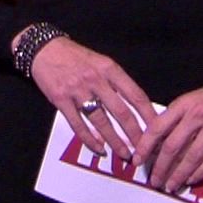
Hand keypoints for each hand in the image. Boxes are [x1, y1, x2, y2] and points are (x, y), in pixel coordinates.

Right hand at [23, 35, 155, 161]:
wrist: (44, 49)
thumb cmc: (75, 56)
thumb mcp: (101, 62)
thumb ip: (116, 82)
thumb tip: (136, 106)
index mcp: (109, 69)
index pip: (136, 95)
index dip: (149, 115)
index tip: (159, 129)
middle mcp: (95, 79)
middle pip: (121, 112)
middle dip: (135, 134)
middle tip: (145, 150)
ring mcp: (77, 90)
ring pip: (101, 121)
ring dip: (114, 140)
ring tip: (124, 153)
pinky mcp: (61, 100)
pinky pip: (78, 124)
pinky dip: (89, 139)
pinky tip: (99, 148)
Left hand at [134, 69, 202, 191]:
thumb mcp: (192, 99)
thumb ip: (176, 118)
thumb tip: (158, 141)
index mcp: (183, 105)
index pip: (158, 128)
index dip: (145, 146)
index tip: (137, 160)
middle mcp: (196, 115)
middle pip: (172, 146)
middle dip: (160, 167)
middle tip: (154, 180)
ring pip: (192, 156)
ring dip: (179, 174)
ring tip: (171, 185)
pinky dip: (200, 172)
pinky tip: (191, 179)